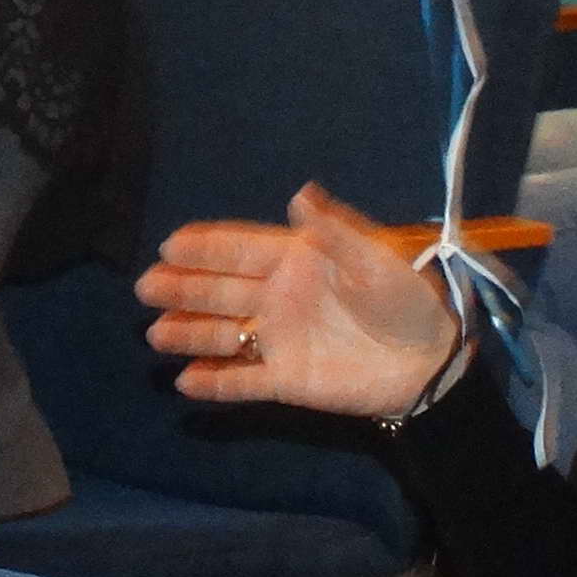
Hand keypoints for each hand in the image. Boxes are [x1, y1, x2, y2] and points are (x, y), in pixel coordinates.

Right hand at [139, 188, 464, 412]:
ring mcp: (281, 339)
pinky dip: (215, 383)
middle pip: (222, 289)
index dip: (207, 246)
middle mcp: (281, 296)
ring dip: (190, 333)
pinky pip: (243, 382)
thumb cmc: (406, 296)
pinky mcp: (287, 380)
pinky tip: (185, 382)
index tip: (170, 243)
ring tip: (155, 333)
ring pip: (224, 335)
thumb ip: (335, 230)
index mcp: (300, 259)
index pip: (243, 248)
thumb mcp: (376, 257)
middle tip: (145, 286)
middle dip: (184, 286)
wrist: (430, 359)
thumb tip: (298, 193)